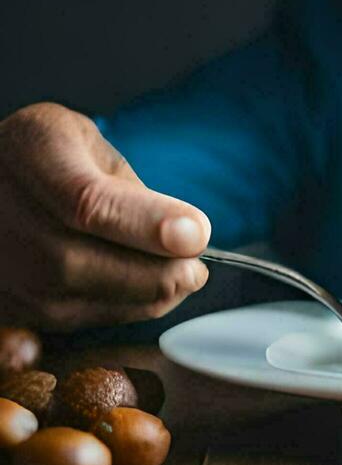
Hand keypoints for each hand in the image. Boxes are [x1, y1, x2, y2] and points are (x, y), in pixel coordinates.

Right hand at [0, 103, 210, 330]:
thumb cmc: (48, 157)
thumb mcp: (89, 144)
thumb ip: (131, 189)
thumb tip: (184, 238)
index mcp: (32, 155)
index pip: (89, 204)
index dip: (150, 226)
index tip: (198, 237)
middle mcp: (4, 215)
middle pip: (89, 265)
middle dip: (160, 273)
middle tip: (195, 266)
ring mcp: (2, 266)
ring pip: (84, 303)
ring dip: (148, 296)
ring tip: (175, 275)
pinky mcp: (9, 304)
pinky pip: (78, 320)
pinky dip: (121, 307)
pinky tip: (138, 286)